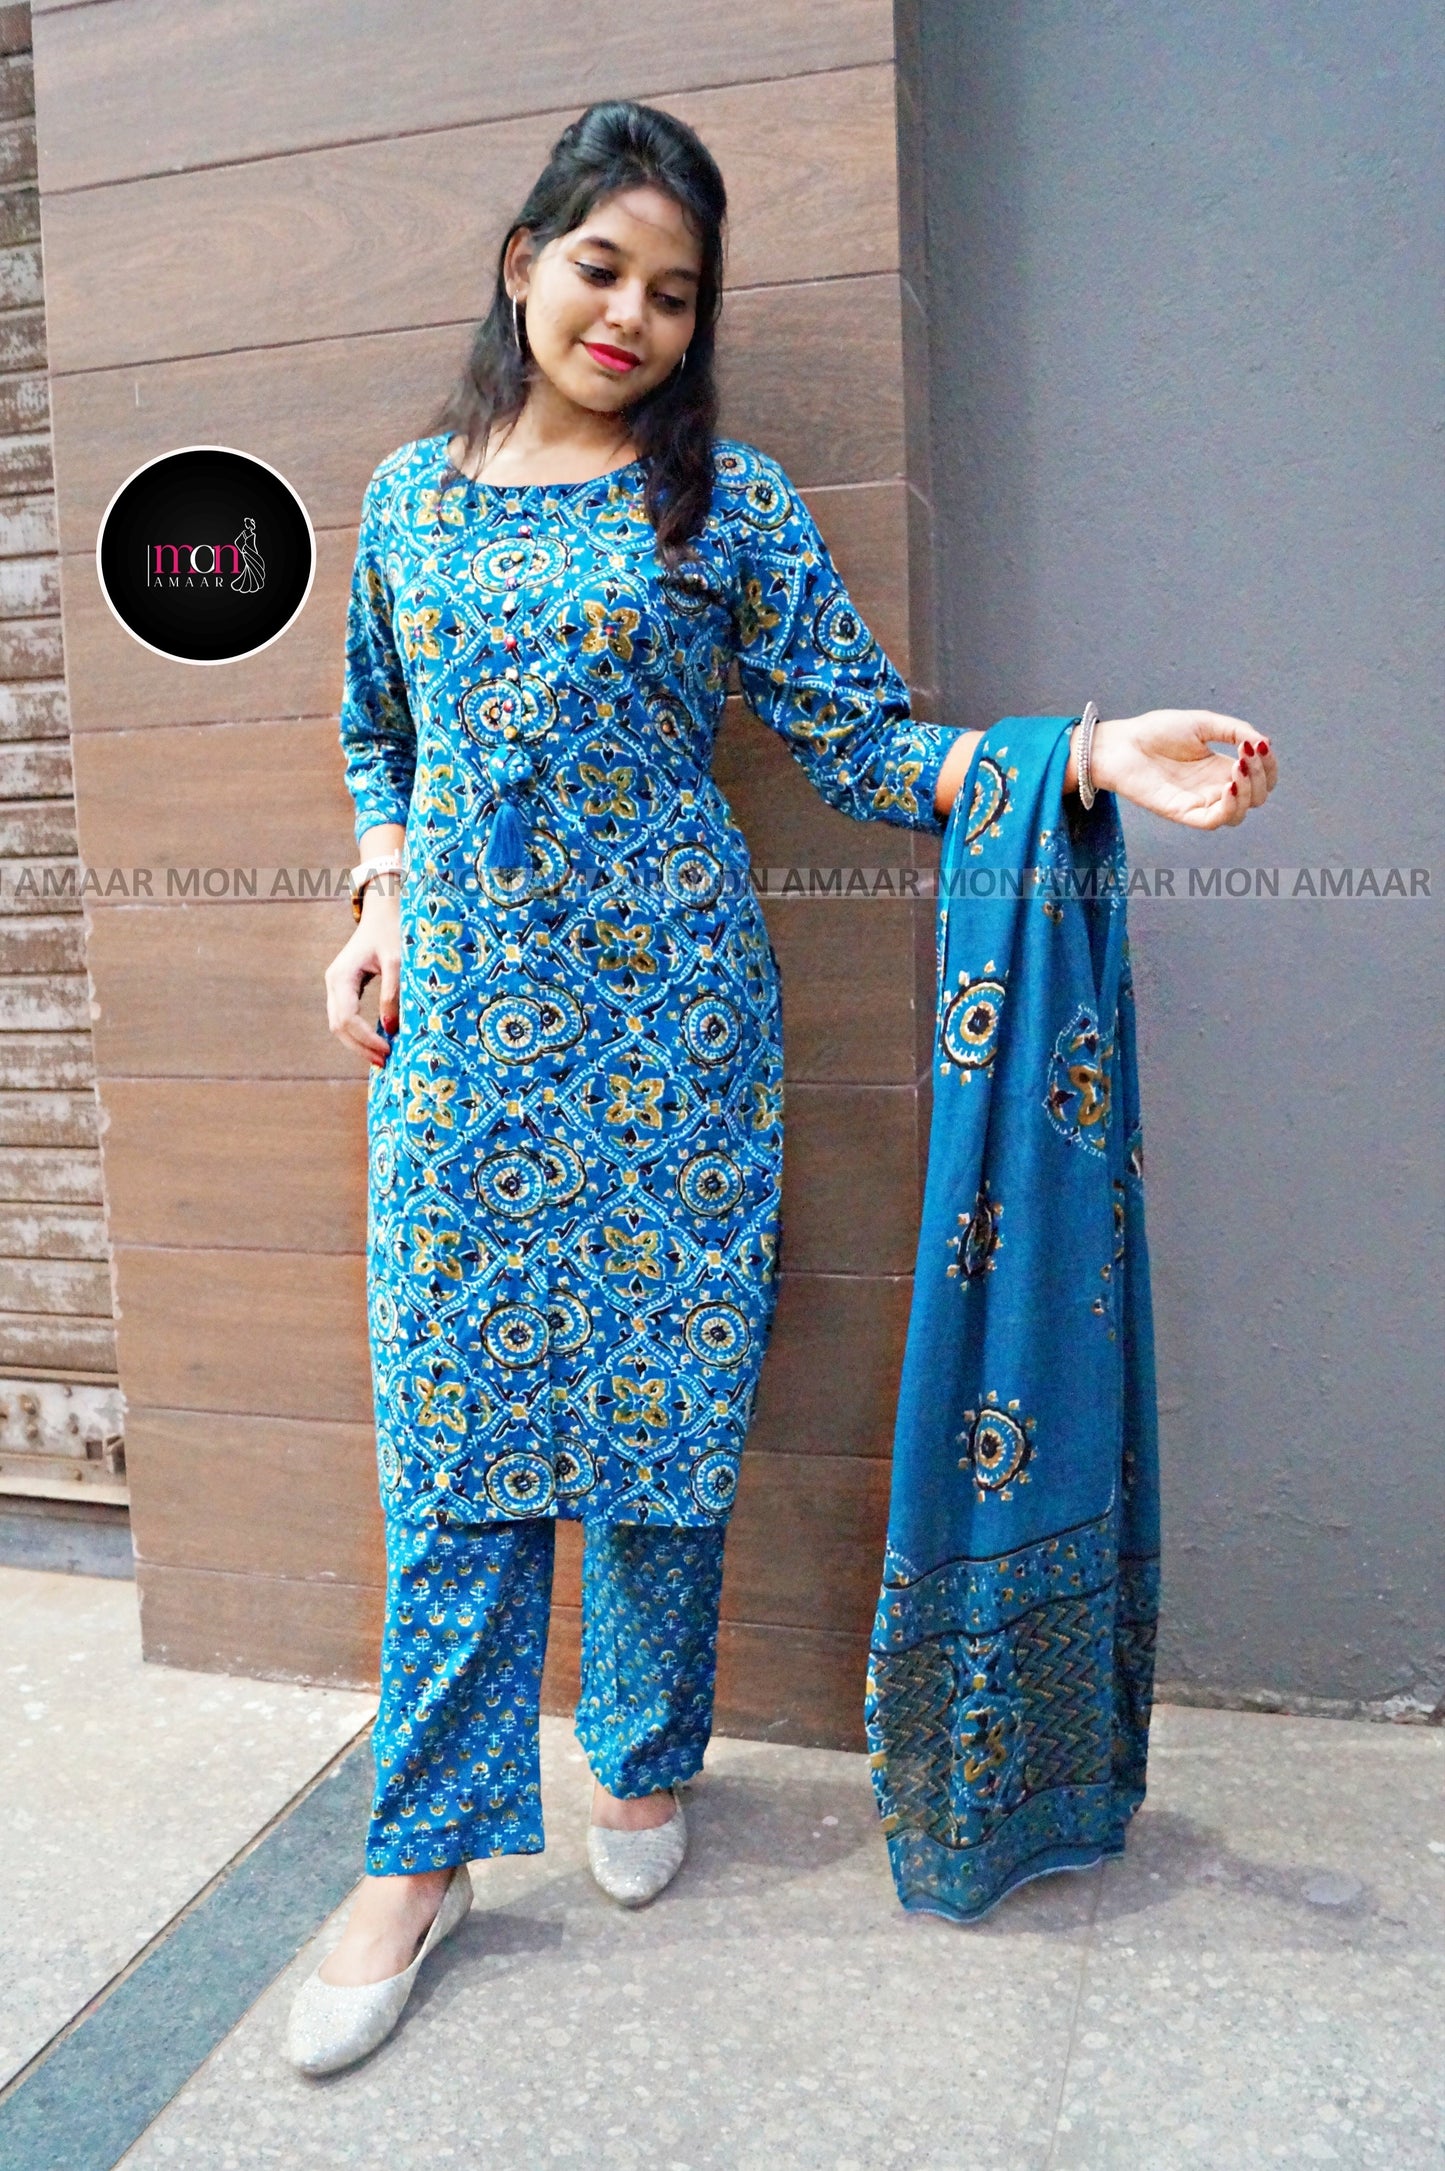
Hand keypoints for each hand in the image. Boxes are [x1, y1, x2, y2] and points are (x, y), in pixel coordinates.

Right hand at [325, 889, 399, 1066]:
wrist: (383, 911)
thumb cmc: (392, 931)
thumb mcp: (397, 961)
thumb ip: (392, 993)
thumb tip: (389, 1028)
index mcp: (341, 976)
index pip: (347, 1018)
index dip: (365, 1039)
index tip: (387, 1050)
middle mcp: (333, 983)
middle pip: (338, 1026)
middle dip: (360, 1047)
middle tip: (386, 1063)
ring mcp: (336, 985)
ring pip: (339, 1024)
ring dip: (358, 1043)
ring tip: (382, 1057)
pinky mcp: (345, 987)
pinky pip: (346, 1016)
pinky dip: (359, 1032)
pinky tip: (377, 1042)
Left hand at [1088, 710, 1276, 827]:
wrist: (1121, 743)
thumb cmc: (1155, 732)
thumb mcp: (1203, 723)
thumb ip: (1235, 731)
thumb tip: (1265, 743)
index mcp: (1220, 768)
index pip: (1260, 779)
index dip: (1270, 767)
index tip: (1263, 746)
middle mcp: (1213, 789)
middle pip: (1256, 797)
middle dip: (1261, 775)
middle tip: (1248, 753)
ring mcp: (1198, 802)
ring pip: (1240, 814)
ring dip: (1249, 791)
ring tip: (1238, 767)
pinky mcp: (1182, 812)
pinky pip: (1214, 821)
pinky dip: (1229, 806)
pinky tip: (1229, 784)